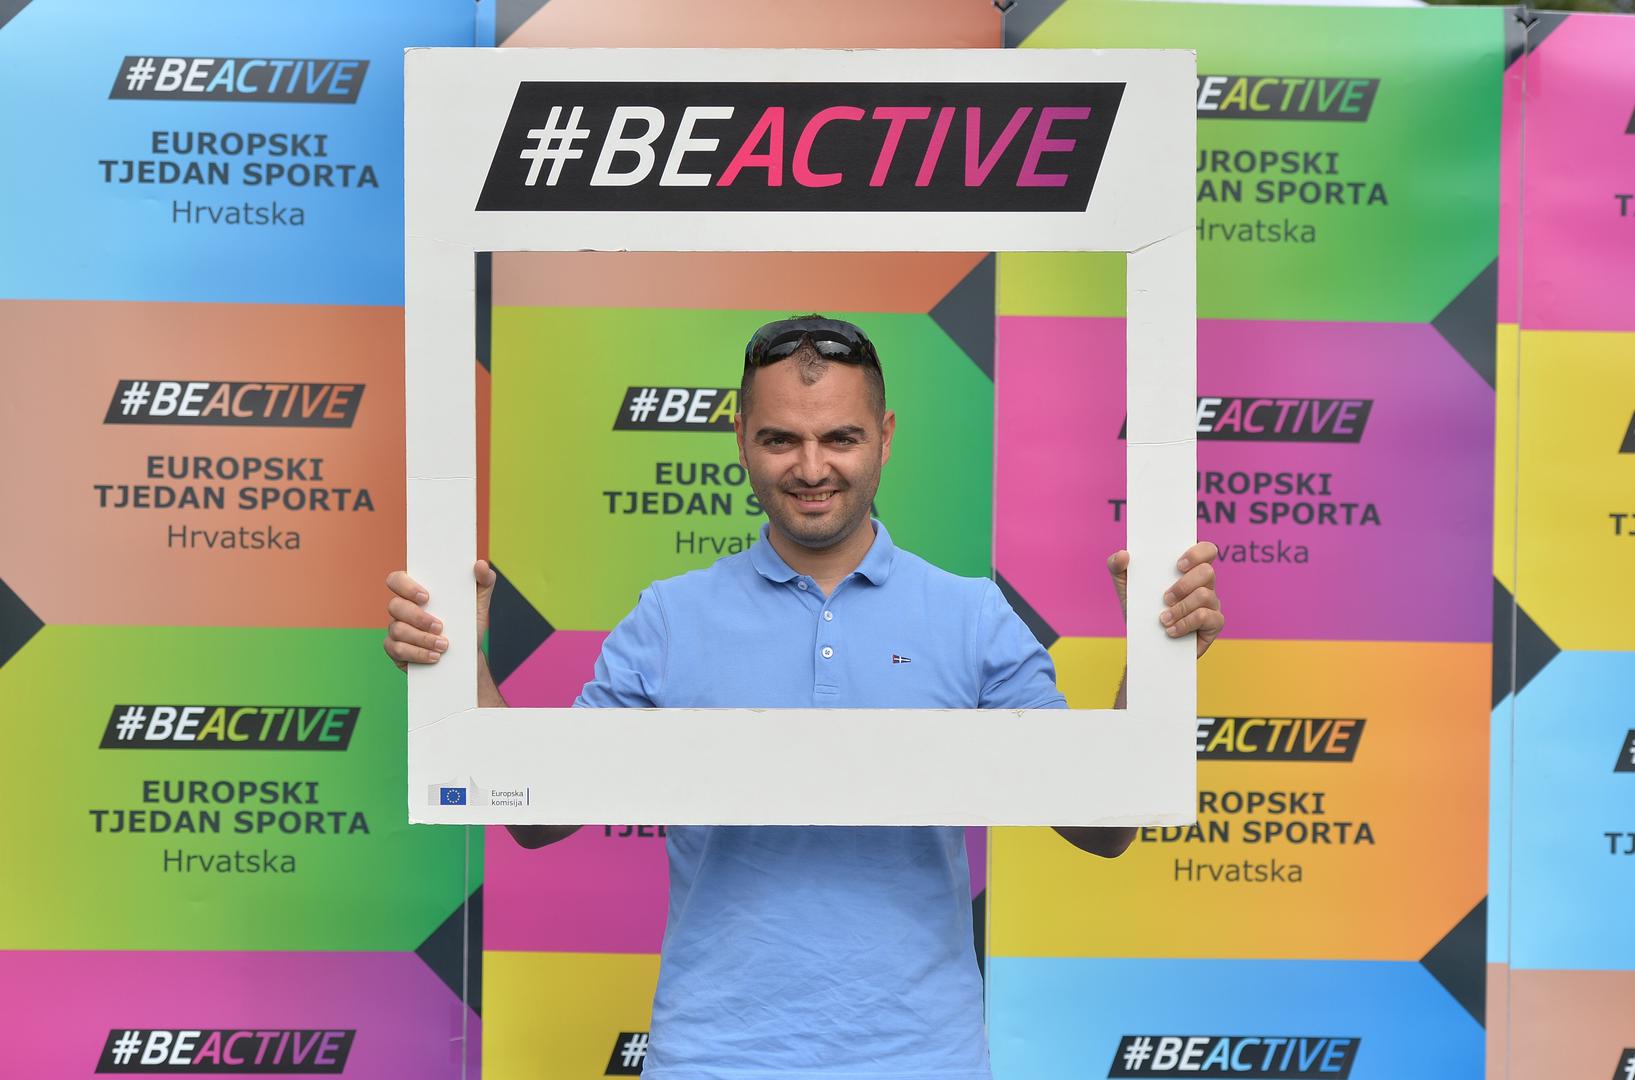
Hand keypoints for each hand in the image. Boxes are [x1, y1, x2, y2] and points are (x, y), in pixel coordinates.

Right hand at [382, 560, 496, 671]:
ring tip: (443, 645)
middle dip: (418, 617)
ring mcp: (396, 629)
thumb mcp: (479, 604)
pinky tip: (434, 657)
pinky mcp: (395, 650)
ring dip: (422, 638)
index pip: (397, 580)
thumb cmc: (467, 625)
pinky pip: (398, 650)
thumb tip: (481, 564)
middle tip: (440, 626)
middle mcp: (402, 609)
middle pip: (395, 605)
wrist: (466, 657)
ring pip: (397, 629)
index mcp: (416, 592)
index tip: (426, 597)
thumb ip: (484, 582)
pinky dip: (418, 654)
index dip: (406, 586)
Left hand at [1106, 542, 1222, 657]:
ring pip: (1206, 596)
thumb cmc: (1140, 610)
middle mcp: (1204, 584)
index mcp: (1188, 570)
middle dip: (1184, 585)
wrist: (1144, 645)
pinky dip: (1186, 624)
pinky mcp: (1214, 624)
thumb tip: (1123, 554)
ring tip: (1163, 619)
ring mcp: (1211, 604)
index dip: (1197, 553)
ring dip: (1181, 608)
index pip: (1206, 551)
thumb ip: (1117, 566)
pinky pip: (1207, 618)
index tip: (1178, 565)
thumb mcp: (1124, 587)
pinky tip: (1171, 631)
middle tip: (1165, 598)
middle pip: (1208, 572)